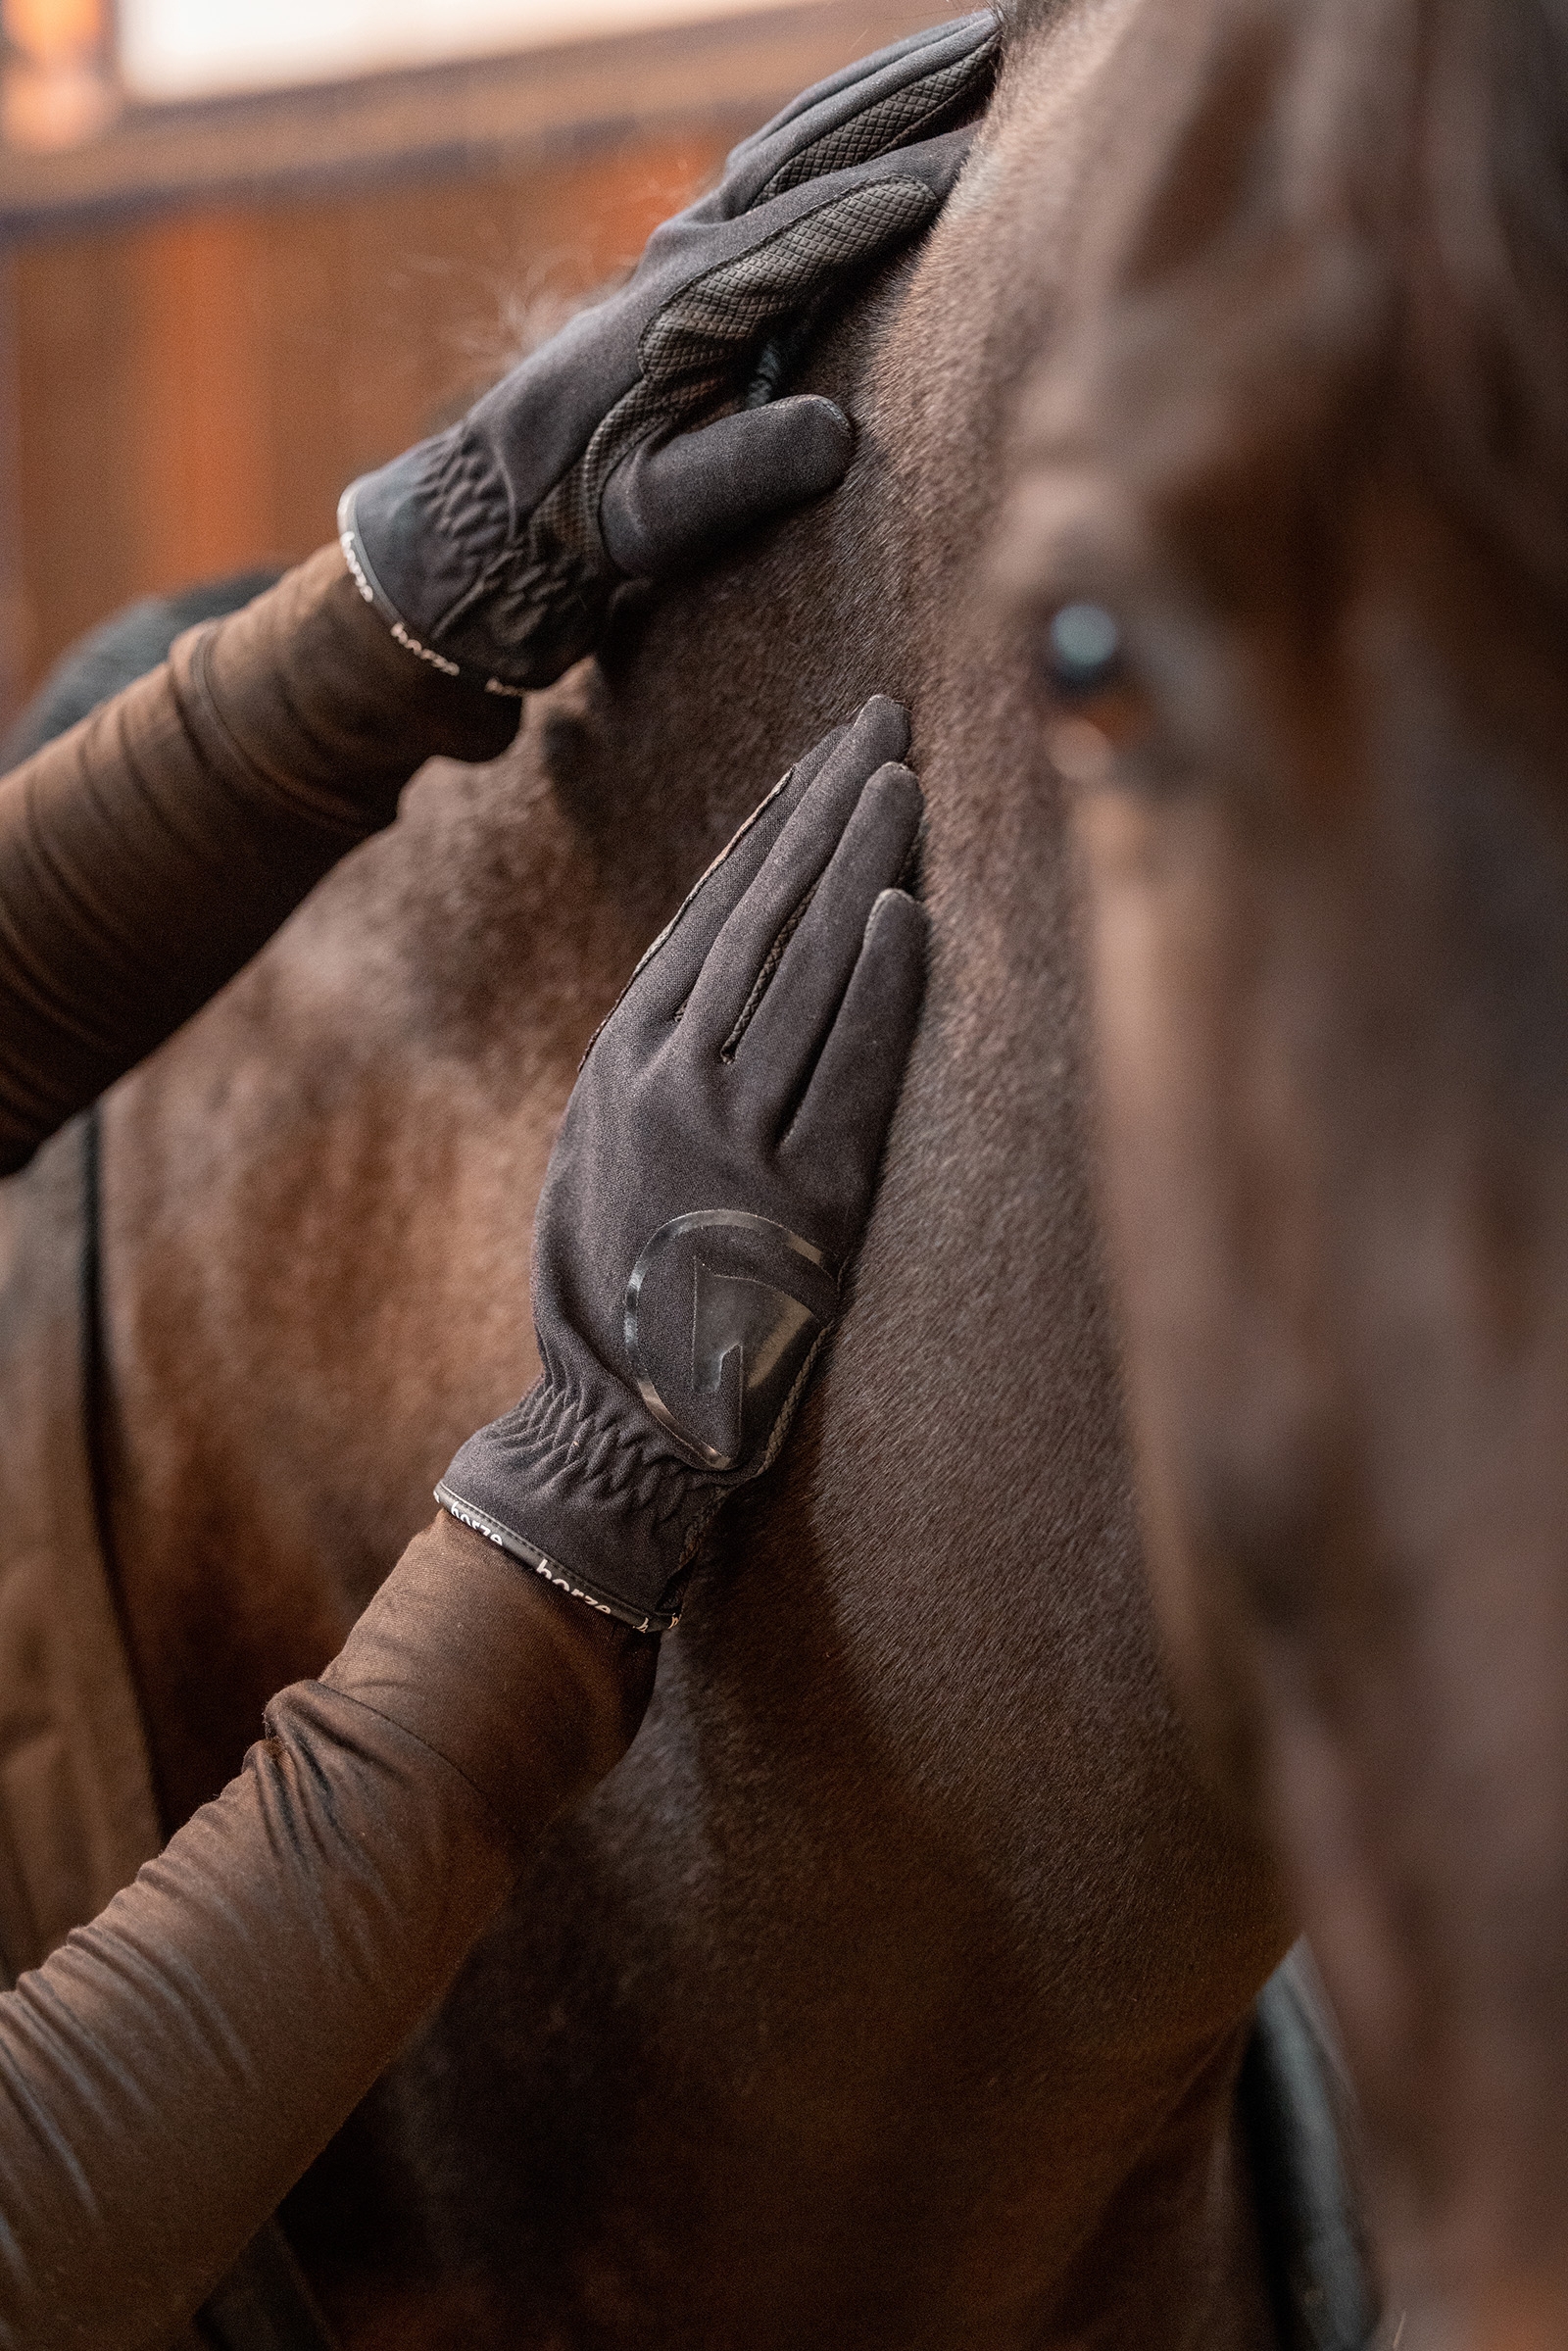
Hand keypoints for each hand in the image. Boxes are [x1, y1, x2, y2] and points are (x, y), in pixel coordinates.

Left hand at [337, 16, 996, 693]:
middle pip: (809, 149)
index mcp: (688, 307)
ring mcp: (688, 242)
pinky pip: (780, 164)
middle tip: (998, 47)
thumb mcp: (655, 517)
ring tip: (970, 47)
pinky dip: (843, 122)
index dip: (897, 194)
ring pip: (797, 139)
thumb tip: (837, 435)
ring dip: (883, 89)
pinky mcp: (694, 253)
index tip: (984, 166)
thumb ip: (737, 475)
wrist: (511, 495)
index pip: (810, 231)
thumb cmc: (588, 516)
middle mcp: (689, 252)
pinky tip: (891, 106)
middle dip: (905, 96)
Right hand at [436, 698, 926, 1630]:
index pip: (711, 914)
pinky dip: (874, 989)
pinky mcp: (797, 1198)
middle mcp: (669, 1081)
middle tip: (880, 725)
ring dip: (858, 868)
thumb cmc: (615, 1297)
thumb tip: (718, 982)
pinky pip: (842, 1071)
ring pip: (803, 970)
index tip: (821, 761)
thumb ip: (654, 1068)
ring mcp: (731, 1136)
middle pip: (761, 915)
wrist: (620, 1425)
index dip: (773, 828)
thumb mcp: (603, 1158)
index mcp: (622, 1063)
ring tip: (903, 784)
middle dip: (824, 809)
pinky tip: (906, 914)